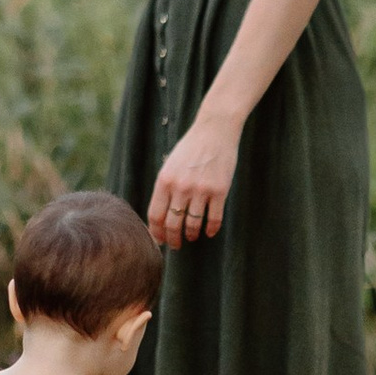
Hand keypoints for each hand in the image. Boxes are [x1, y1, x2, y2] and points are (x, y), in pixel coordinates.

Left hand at [149, 117, 236, 249]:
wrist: (215, 130)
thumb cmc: (191, 148)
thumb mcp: (170, 165)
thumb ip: (165, 188)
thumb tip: (161, 216)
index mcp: (164, 180)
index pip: (155, 215)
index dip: (156, 232)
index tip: (160, 240)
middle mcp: (180, 187)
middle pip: (172, 224)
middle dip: (173, 239)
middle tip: (175, 245)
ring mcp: (201, 190)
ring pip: (192, 225)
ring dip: (191, 235)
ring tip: (191, 237)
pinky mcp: (219, 191)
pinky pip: (214, 219)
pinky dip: (211, 229)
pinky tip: (209, 232)